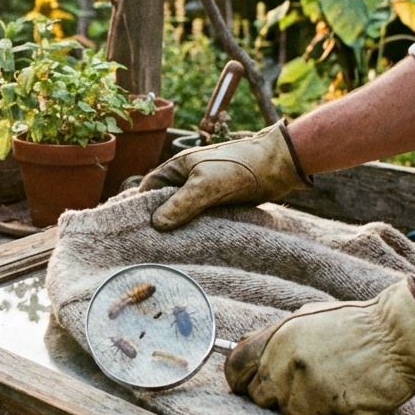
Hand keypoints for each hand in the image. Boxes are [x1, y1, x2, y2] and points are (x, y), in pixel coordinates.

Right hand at [139, 122, 310, 230]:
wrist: (278, 166)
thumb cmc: (241, 168)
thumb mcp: (207, 185)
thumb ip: (181, 204)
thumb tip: (156, 224)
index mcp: (177, 167)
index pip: (148, 189)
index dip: (140, 207)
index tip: (136, 230)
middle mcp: (186, 178)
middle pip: (164, 203)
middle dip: (159, 221)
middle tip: (153, 245)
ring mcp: (202, 191)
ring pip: (182, 212)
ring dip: (179, 227)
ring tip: (171, 249)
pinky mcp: (216, 202)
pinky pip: (199, 218)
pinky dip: (195, 229)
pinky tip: (193, 244)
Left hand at [223, 279, 414, 414]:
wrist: (401, 340)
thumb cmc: (355, 325)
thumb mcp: (306, 318)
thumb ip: (272, 339)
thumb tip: (249, 359)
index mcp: (276, 341)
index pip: (234, 370)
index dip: (239, 379)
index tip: (247, 384)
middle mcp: (286, 370)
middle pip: (259, 397)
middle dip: (274, 394)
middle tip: (302, 384)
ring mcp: (307, 398)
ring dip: (305, 406)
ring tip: (333, 384)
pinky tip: (347, 396)